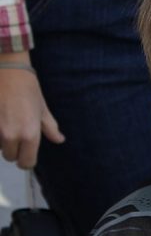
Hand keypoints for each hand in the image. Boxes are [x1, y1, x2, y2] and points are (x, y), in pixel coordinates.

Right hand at [0, 51, 64, 168]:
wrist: (8, 71)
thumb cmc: (27, 88)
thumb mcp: (43, 109)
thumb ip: (50, 128)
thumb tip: (59, 139)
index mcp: (30, 134)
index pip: (27, 163)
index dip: (27, 161)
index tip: (26, 155)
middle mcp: (11, 135)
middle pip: (10, 157)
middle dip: (14, 150)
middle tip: (17, 136)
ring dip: (3, 141)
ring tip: (8, 123)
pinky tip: (1, 119)